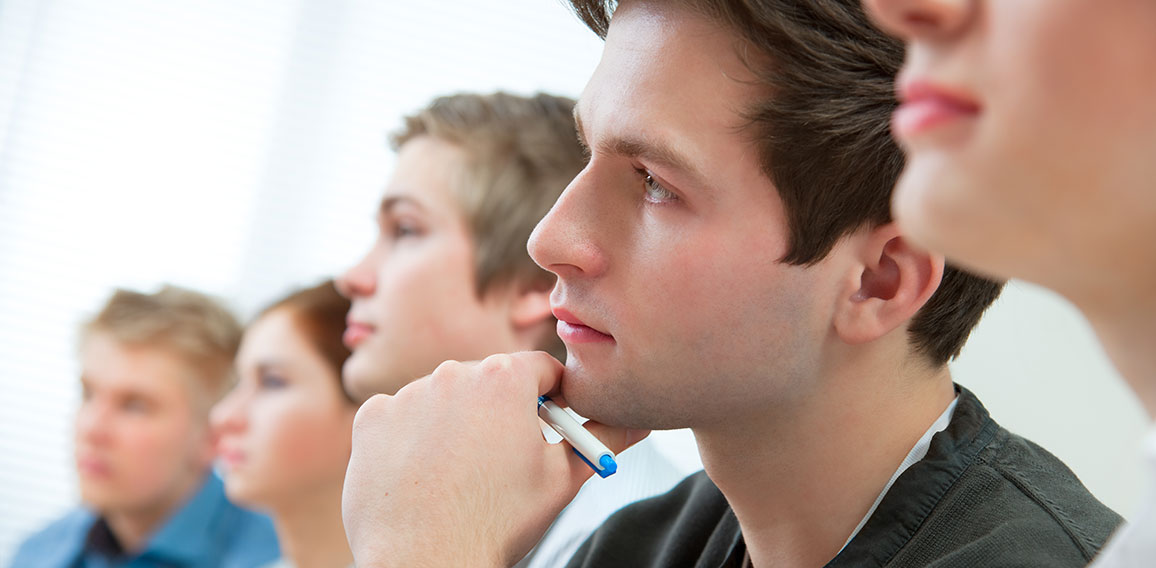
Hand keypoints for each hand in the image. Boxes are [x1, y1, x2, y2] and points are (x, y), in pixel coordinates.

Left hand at [341, 351, 647, 567]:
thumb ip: (602, 440)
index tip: (549, 426)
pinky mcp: (372, 419)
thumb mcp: (562, 480)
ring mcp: (407, 394)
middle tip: (504, 459)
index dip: (552, 399)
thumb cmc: (496, 523)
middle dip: (500, 411)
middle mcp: (453, 373)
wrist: (425, 563)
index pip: (541, 369)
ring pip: (443, 399)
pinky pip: (400, 417)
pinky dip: (412, 439)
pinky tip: (423, 475)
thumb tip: (638, 422)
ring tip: (460, 473)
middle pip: (489, 380)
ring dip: (455, 423)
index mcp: (504, 378)